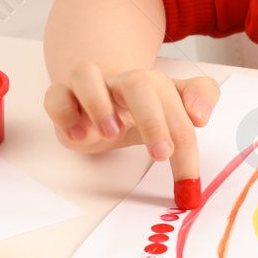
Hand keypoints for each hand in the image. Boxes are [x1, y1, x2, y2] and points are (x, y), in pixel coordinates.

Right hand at [43, 62, 220, 182]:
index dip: (186, 141)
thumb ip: (200, 99)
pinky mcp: (63, 100)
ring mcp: (90, 89)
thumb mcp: (175, 105)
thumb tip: (201, 115)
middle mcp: (122, 82)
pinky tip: (78, 135)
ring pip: (87, 76)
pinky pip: (56, 96)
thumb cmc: (141, 107)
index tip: (190, 181)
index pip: (177, 104)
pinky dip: (64, 113)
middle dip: (153, 121)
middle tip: (163, 155)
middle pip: (139, 84)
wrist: (104, 97)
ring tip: (112, 133)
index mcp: (155, 84)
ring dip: (99, 104)